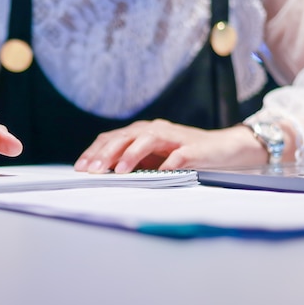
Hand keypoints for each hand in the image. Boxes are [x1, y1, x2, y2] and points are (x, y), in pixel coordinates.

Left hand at [73, 119, 277, 172]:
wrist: (222, 149)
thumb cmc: (182, 155)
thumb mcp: (151, 159)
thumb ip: (130, 162)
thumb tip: (102, 174)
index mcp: (140, 132)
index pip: (111, 138)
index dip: (94, 151)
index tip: (80, 167)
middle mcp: (154, 130)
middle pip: (124, 137)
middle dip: (106, 154)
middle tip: (92, 170)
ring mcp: (173, 137)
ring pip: (147, 140)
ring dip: (131, 155)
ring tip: (118, 171)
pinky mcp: (193, 148)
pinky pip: (179, 155)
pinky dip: (169, 164)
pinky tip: (159, 173)